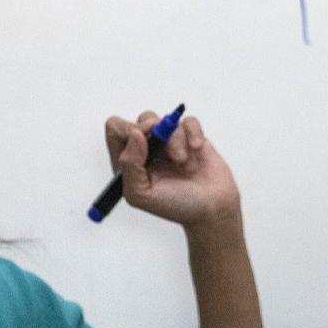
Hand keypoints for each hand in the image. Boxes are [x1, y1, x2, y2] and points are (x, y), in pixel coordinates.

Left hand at [103, 111, 240, 228]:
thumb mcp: (141, 195)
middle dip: (154, 133)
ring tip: (184, 164)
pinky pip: (188, 121)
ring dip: (176, 142)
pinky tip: (197, 151)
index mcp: (130, 161)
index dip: (126, 132)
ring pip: (166, 121)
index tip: (142, 145)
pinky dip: (193, 134)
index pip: (116, 129)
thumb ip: (129, 165)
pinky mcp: (190, 136)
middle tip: (166, 151)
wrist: (211, 208)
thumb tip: (135, 134)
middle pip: (142, 119)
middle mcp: (148, 148)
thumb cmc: (175, 205)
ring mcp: (170, 140)